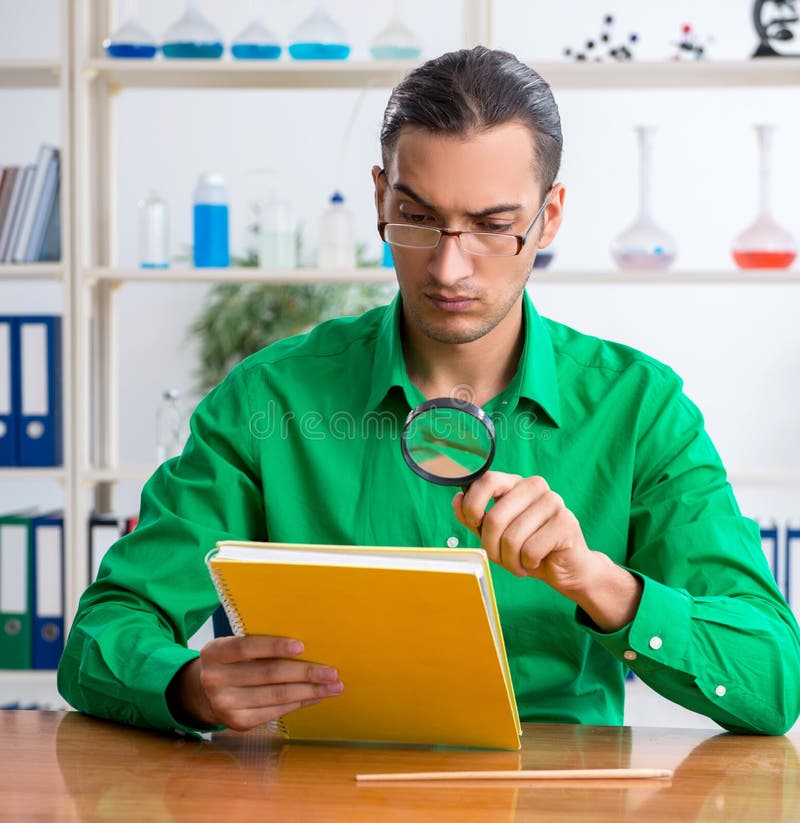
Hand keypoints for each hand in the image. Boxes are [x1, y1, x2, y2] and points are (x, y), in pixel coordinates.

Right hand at [167, 635, 343, 731]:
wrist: (203, 692)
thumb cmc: (231, 661)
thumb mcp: (233, 646)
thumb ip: (257, 644)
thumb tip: (304, 646)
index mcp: (214, 652)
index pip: (247, 647)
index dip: (274, 646)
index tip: (302, 646)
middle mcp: (215, 680)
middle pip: (268, 674)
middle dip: (305, 673)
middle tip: (332, 672)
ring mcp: (225, 705)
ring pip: (276, 696)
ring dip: (310, 691)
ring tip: (333, 686)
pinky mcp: (237, 723)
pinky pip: (275, 712)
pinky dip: (298, 703)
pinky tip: (315, 696)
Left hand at [452, 471, 641, 630]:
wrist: (564, 568)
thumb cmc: (526, 547)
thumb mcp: (494, 533)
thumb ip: (473, 517)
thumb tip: (457, 499)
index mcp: (515, 483)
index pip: (487, 480)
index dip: (473, 505)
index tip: (475, 523)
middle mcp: (535, 486)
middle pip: (495, 517)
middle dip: (491, 546)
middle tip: (500, 557)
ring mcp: (553, 502)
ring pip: (512, 538)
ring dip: (509, 560)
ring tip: (518, 562)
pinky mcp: (566, 523)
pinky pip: (530, 550)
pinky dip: (527, 564)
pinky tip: (535, 562)